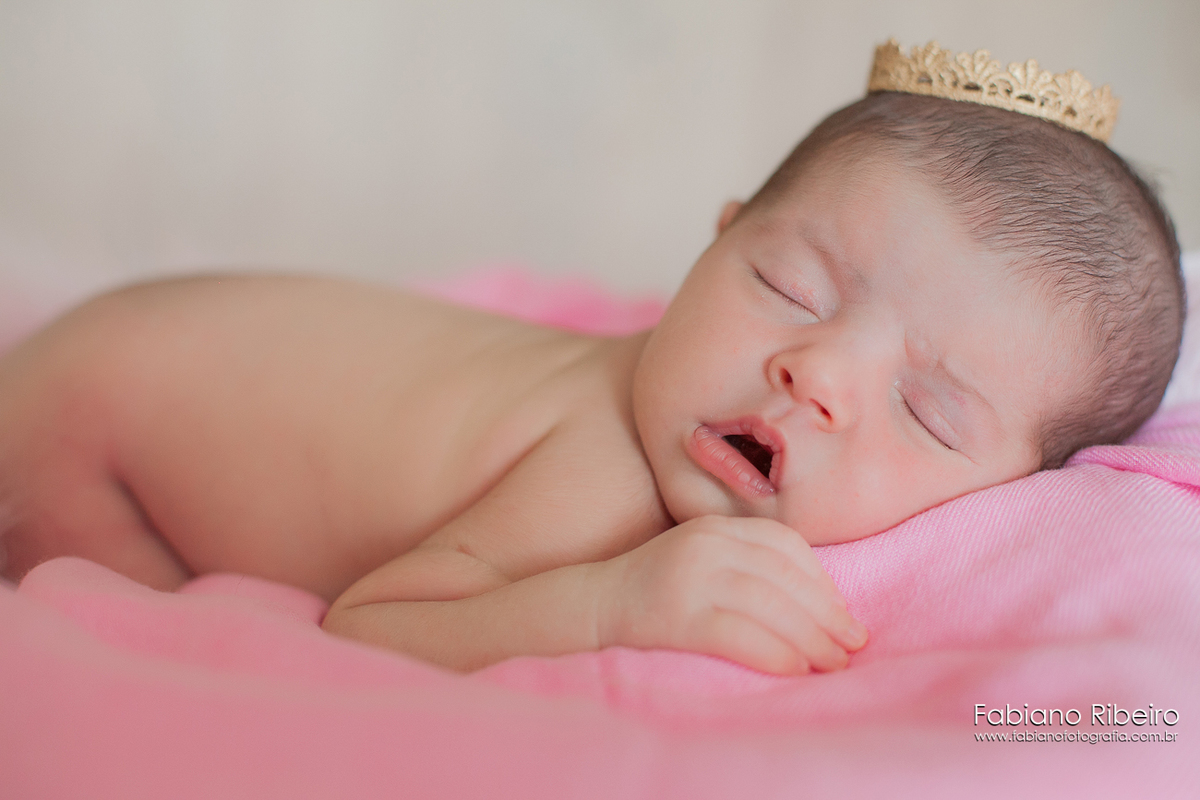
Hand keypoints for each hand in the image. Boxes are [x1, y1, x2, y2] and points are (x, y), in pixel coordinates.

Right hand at [595, 515, 867, 673]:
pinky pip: (739, 633)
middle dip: (827, 613)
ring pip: (770, 604)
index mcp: (715, 526)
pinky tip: (795, 670)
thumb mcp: (702, 559)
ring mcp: (690, 577)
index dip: (821, 579)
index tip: (842, 611)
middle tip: (854, 643)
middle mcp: (706, 544)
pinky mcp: (677, 614)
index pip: (786, 544)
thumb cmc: (655, 591)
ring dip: (811, 637)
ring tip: (834, 663)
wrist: (591, 607)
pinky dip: (775, 652)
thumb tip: (819, 603)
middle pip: (784, 575)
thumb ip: (747, 565)